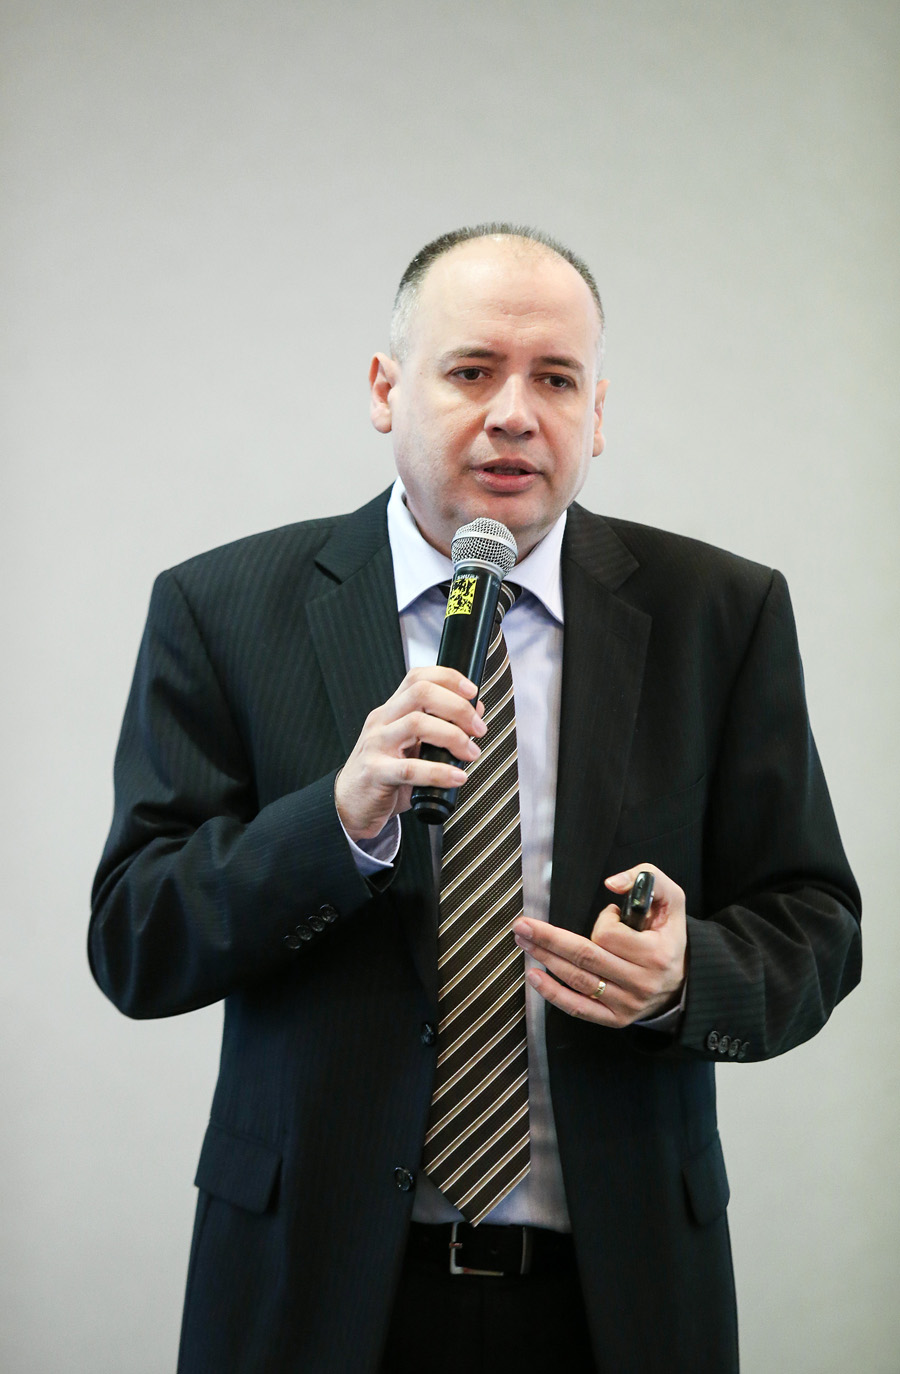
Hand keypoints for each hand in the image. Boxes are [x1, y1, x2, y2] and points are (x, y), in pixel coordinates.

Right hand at [334, 666, 486, 840]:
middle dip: (458, 707)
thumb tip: (474, 713)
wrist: (350, 806)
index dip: (449, 678)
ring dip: (453, 736)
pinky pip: (409, 768)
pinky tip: (455, 777)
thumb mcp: (411, 747)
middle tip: (478, 728)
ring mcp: (376, 745)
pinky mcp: (375, 772)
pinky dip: (439, 772)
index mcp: (391, 711)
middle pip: (421, 692)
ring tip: (470, 753)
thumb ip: (438, 730)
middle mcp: (382, 722)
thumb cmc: (383, 776)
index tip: (473, 692)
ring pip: (417, 723)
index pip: (419, 677)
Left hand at [512, 863, 686, 1026]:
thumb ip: (645, 878)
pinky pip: (579, 1007)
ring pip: (578, 979)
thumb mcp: (670, 900)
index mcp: (655, 953)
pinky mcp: (615, 1018)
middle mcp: (640, 982)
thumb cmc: (668, 936)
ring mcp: (627, 1004)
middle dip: (549, 939)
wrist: (683, 981)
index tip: (609, 916)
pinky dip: (553, 993)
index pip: (610, 935)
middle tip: (522, 925)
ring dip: (545, 958)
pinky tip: (535, 976)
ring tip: (524, 941)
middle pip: (585, 957)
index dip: (602, 921)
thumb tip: (612, 883)